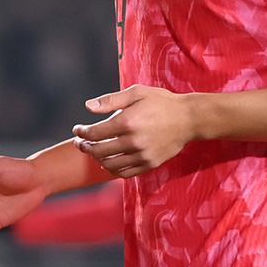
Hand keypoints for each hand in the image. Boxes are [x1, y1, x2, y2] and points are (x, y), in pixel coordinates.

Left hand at [73, 86, 197, 177]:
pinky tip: (108, 162)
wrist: (189, 118)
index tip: (78, 130)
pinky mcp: (150, 164)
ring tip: (93, 151)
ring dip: (97, 159)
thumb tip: (88, 106)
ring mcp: (142, 155)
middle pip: (98, 151)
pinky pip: (125, 173)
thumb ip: (110, 100)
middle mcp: (134, 141)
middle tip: (80, 142)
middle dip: (85, 147)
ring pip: (110, 165)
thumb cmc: (161, 102)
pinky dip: (112, 169)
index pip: (95, 133)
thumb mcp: (136, 93)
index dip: (82, 133)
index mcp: (128, 122)